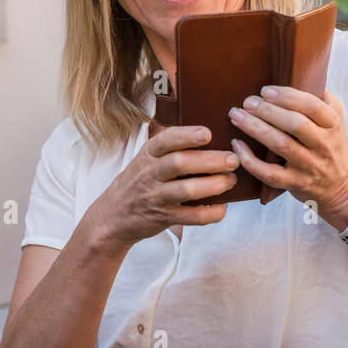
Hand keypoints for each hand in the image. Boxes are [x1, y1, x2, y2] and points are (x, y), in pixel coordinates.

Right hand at [86, 124, 238, 249]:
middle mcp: (151, 174)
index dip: (186, 136)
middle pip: (179, 163)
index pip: (165, 140)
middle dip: (209, 160)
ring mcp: (156, 197)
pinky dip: (210, 213)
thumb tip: (211, 129)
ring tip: (231, 180)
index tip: (207, 133)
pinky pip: (190, 217)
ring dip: (213, 185)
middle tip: (233, 159)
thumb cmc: (140, 181)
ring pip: (186, 190)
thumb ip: (170, 146)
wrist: (114, 216)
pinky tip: (222, 207)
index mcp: (149, 154)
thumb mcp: (147, 158)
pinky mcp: (164, 218)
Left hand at [228, 86, 347, 224]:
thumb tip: (302, 73)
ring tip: (236, 116)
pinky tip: (237, 146)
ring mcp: (309, 166)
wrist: (342, 187)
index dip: (287, 97)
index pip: (313, 107)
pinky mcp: (295, 184)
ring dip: (255, 128)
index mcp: (333, 125)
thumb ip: (322, 99)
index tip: (265, 91)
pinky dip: (250, 160)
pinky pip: (269, 174)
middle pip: (295, 124)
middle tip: (247, 102)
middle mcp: (323, 145)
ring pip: (281, 145)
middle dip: (267, 111)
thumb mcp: (336, 121)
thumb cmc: (332, 147)